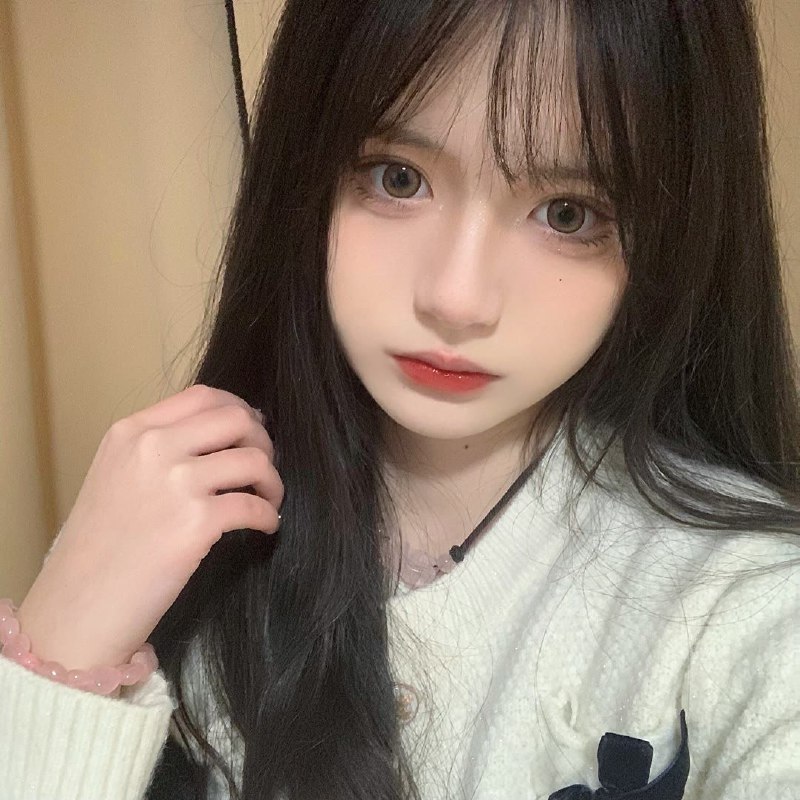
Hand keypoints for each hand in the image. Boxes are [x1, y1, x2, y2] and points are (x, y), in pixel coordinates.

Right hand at [16, 384, 282, 670]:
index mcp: (131, 432)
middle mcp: (153, 448)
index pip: (202, 395)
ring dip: (272, 481)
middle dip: (263, 440)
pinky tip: (265, 527)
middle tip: (263, 468)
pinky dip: (269, 516)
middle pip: (237, 418)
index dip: (238, 409)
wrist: (77, 606)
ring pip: (254, 459)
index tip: (251, 431)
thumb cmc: (98, 548)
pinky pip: (255, 506)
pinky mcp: (196, 523)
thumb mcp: (115, 476)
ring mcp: (175, 484)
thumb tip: (222, 434)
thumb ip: (157, 449)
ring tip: (268, 500)